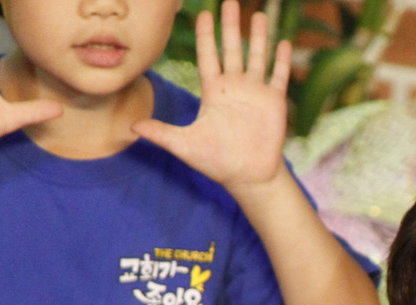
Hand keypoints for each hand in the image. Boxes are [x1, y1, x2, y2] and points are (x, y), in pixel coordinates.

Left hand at [133, 0, 293, 191]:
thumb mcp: (184, 145)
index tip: (203, 13)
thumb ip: (161, 133)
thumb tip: (131, 126)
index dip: (206, 34)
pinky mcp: (274, 103)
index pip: (208, 55)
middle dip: (230, 25)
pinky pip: (278, 77)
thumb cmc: (216, 162)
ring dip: (259, 36)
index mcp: (214, 91)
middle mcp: (235, 87)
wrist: (248, 176)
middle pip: (232, 49)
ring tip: (261, 14)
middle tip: (230, 2)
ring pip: (257, 57)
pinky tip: (284, 43)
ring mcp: (255, 93)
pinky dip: (281, 61)